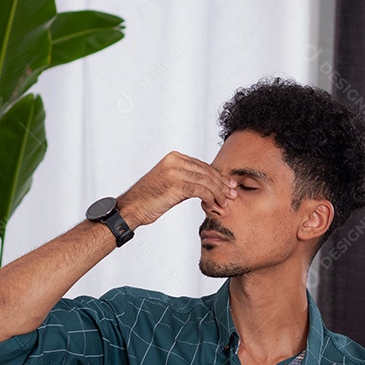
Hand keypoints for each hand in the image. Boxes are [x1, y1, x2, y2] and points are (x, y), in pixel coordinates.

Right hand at [117, 151, 235, 227]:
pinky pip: (201, 190)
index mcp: (174, 157)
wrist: (131, 208)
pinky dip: (210, 199)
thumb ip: (187, 180)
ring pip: (207, 181)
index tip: (229, 186)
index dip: (218, 176)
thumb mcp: (169, 183)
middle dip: (222, 184)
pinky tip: (213, 206)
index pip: (203, 165)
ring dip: (219, 194)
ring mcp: (174, 172)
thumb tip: (207, 185)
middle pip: (207, 171)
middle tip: (233, 195)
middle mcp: (175, 161)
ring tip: (226, 204)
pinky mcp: (175, 185)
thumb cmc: (149, 199)